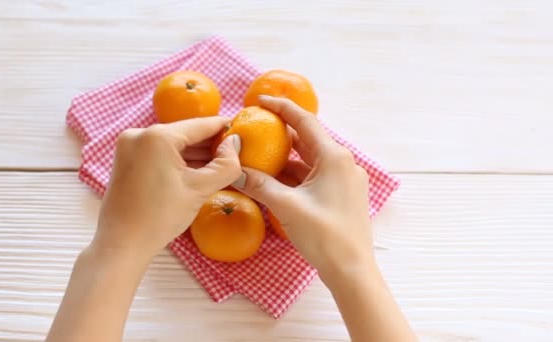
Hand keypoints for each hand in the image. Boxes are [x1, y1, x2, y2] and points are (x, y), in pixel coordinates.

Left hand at [92, 116, 241, 263]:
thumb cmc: (160, 217)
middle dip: (209, 144)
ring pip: (172, 144)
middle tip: (234, 152)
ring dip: (194, 154)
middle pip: (185, 133)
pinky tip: (196, 171)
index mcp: (157, 136)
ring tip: (220, 163)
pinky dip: (177, 160)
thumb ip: (225, 165)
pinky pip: (159, 152)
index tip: (241, 128)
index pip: (200, 125)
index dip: (223, 127)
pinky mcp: (125, 159)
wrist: (121, 244)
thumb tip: (235, 144)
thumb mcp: (200, 189)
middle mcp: (139, 134)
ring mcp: (129, 146)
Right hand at [233, 95, 373, 281]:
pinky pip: (314, 175)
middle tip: (256, 127)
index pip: (305, 121)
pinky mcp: (341, 194)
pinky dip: (294, 174)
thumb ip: (260, 184)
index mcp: (334, 157)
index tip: (261, 100)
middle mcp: (342, 163)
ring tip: (260, 152)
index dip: (282, 108)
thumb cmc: (324, 235)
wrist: (351, 269)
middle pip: (307, 139)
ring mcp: (344, 179)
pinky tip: (274, 178)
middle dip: (281, 133)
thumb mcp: (287, 206)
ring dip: (286, 156)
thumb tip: (236, 171)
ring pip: (309, 159)